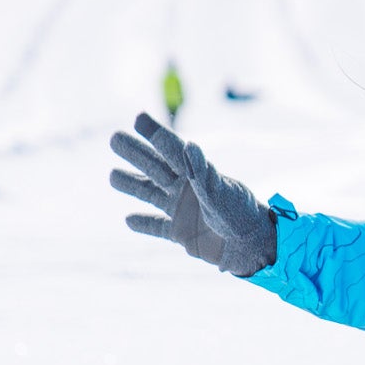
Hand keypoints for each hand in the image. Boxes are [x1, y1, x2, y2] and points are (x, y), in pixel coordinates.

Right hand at [108, 112, 276, 277]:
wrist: (251, 247)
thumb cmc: (241, 215)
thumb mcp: (221, 192)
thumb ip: (202, 172)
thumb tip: (189, 145)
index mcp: (196, 175)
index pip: (171, 149)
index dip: (155, 133)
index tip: (139, 117)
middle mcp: (186, 189)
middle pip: (154, 167)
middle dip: (135, 153)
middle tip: (115, 138)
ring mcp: (182, 211)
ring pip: (150, 194)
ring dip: (132, 185)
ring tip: (113, 176)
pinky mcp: (181, 234)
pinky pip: (158, 228)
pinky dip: (144, 225)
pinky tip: (129, 220)